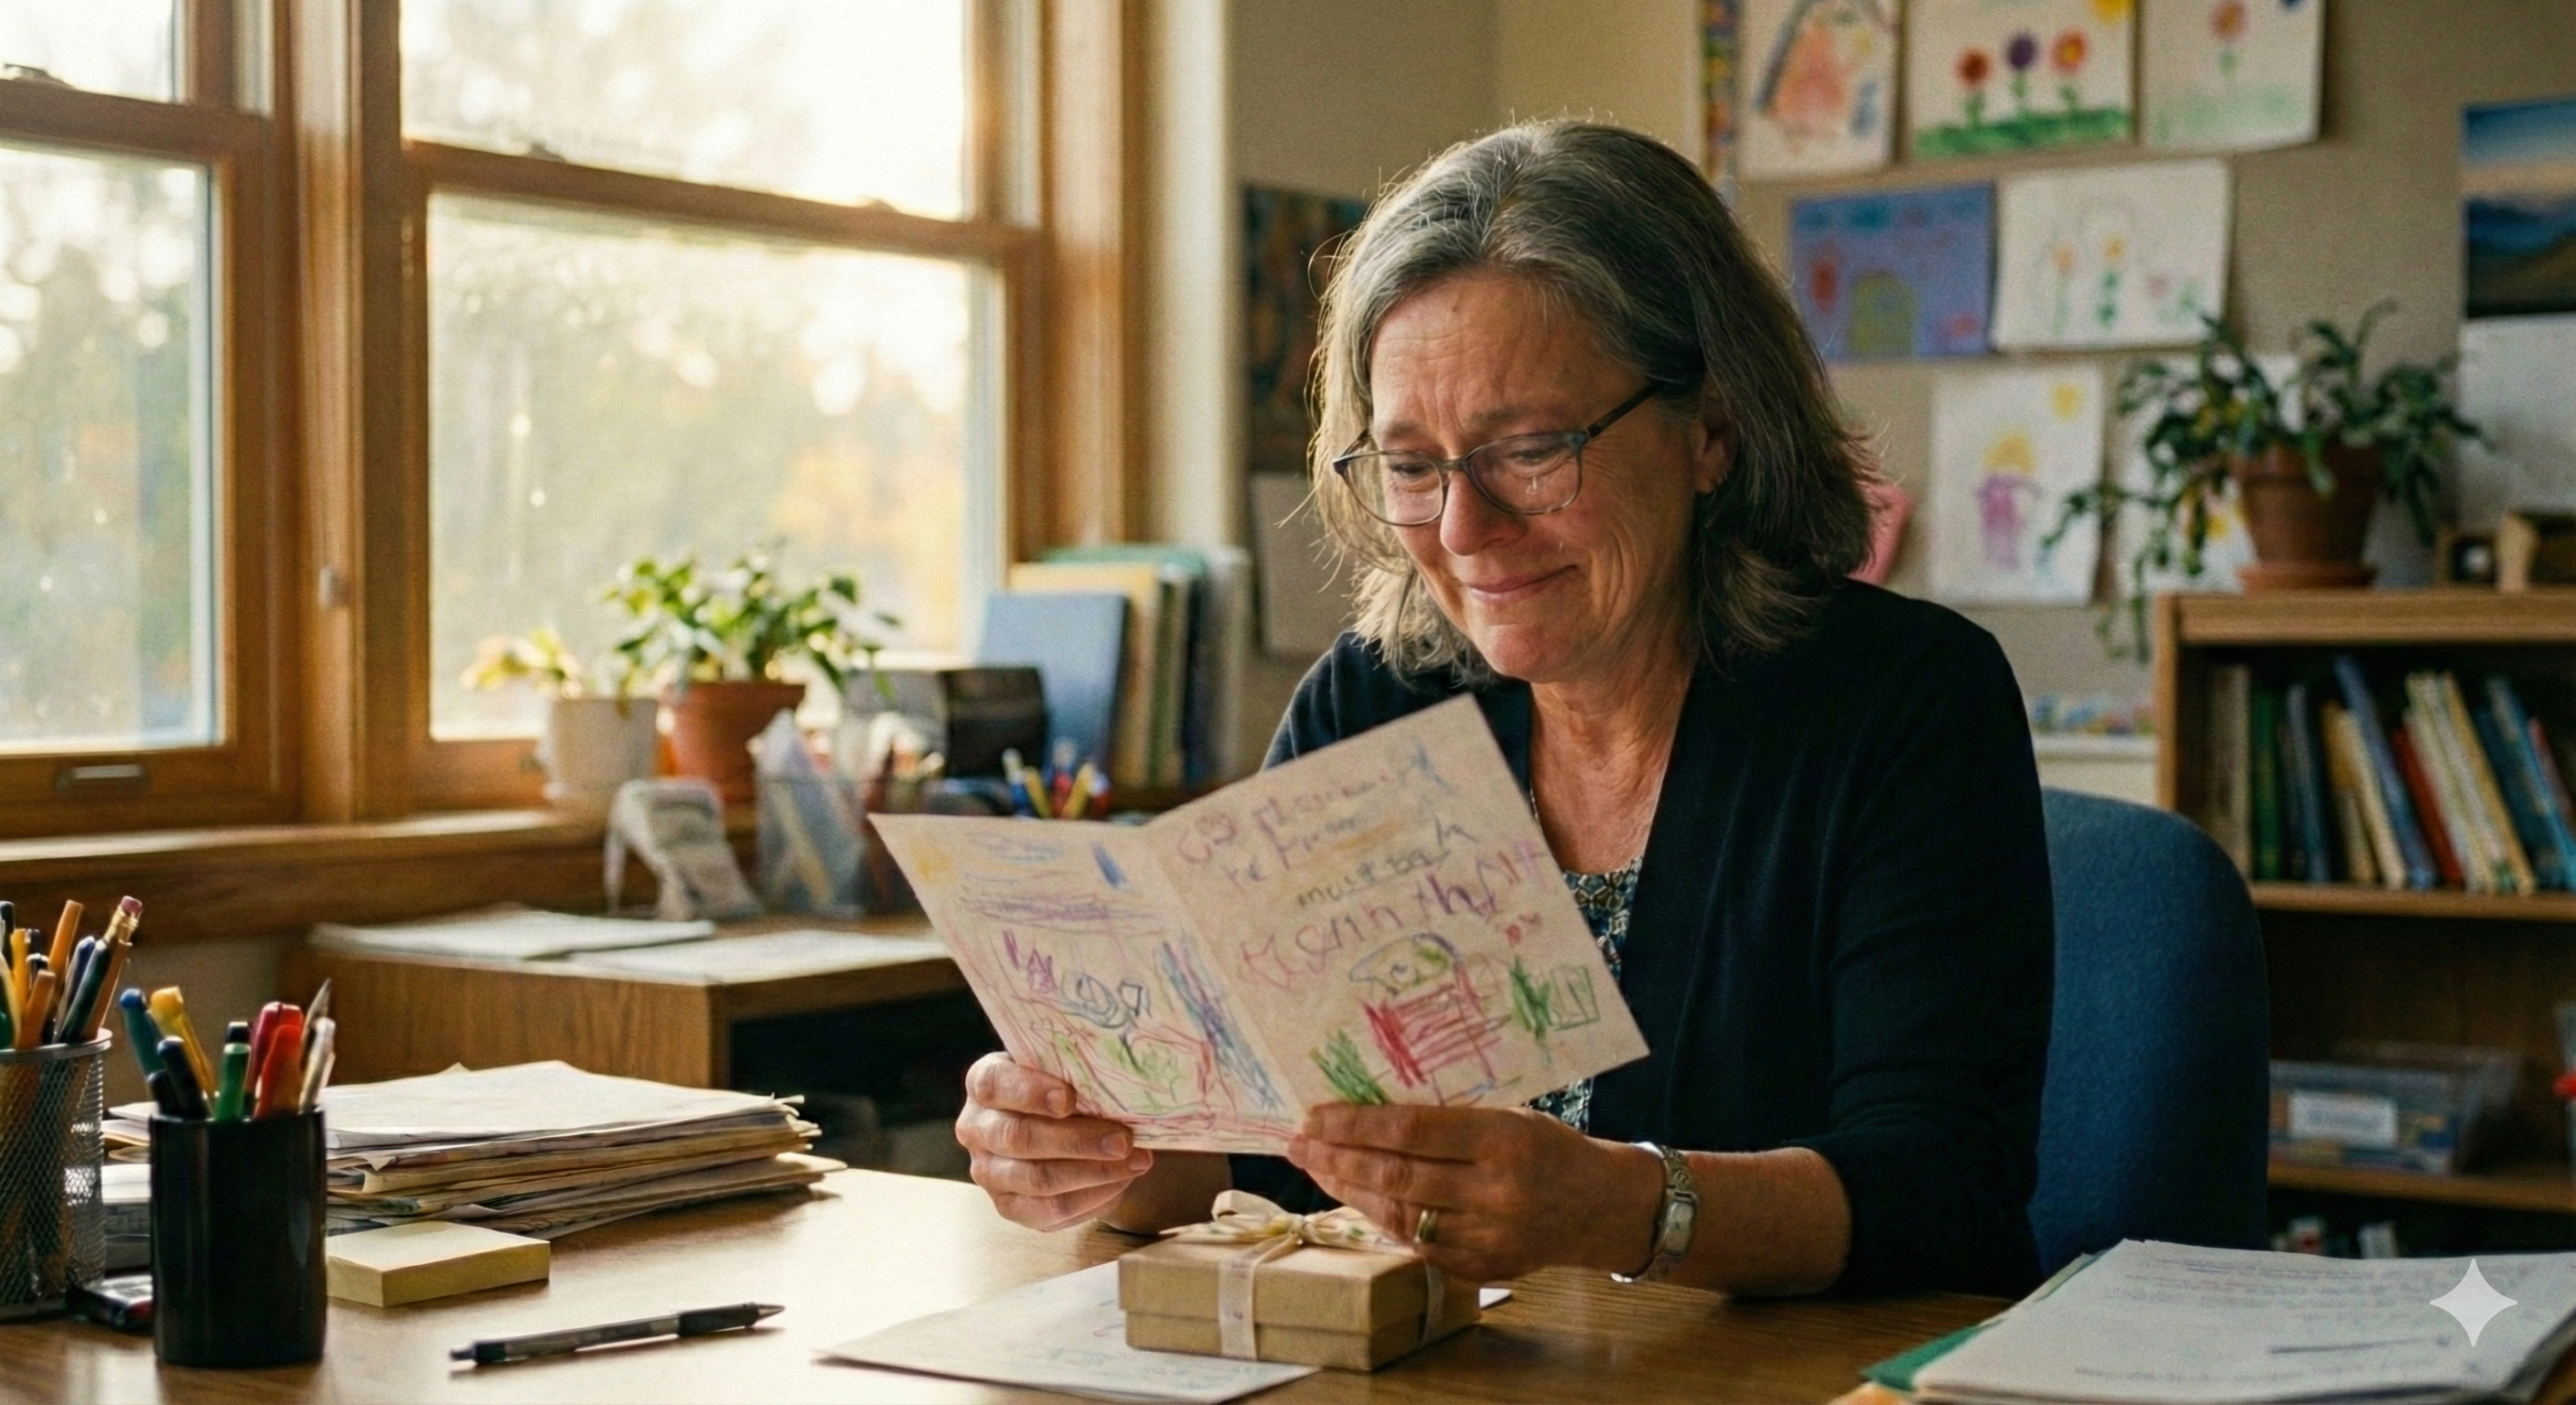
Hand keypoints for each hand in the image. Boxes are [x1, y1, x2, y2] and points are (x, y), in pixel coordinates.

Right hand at [956, 1053, 1153, 1230]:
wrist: (1060, 1128)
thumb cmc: (1066, 1088)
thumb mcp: (1064, 1070)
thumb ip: (1077, 1072)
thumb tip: (1120, 1085)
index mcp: (984, 1083)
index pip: (994, 1085)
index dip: (1030, 1092)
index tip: (1069, 1099)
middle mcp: (976, 1128)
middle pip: (1019, 1138)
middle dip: (1077, 1141)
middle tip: (1124, 1140)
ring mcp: (988, 1172)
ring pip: (1036, 1179)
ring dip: (1092, 1172)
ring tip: (1134, 1162)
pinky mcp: (1008, 1206)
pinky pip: (1049, 1210)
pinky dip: (1090, 1198)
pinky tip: (1120, 1183)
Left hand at [1286, 1104, 1660, 1283]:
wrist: (1603, 1207)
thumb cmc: (1551, 1148)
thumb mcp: (1510, 1114)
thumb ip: (1451, 1117)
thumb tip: (1373, 1108)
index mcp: (1503, 1140)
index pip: (1411, 1131)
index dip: (1355, 1125)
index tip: (1315, 1115)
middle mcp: (1495, 1192)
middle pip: (1396, 1176)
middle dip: (1338, 1159)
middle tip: (1298, 1144)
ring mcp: (1489, 1236)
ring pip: (1400, 1215)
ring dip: (1350, 1191)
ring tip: (1318, 1169)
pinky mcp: (1483, 1267)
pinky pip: (1419, 1243)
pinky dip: (1384, 1219)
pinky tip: (1358, 1198)